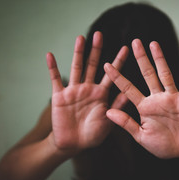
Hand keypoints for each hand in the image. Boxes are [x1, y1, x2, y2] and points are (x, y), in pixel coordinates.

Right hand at [46, 32, 128, 153]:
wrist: (73, 144)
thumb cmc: (93, 135)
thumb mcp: (108, 122)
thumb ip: (117, 107)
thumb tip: (128, 93)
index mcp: (101, 94)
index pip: (112, 74)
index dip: (118, 61)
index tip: (126, 48)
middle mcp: (88, 88)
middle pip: (93, 65)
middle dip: (96, 50)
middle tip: (99, 34)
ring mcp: (74, 91)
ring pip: (76, 68)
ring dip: (78, 53)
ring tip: (80, 38)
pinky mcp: (59, 96)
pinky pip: (55, 79)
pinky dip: (52, 68)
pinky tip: (50, 55)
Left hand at [104, 39, 178, 158]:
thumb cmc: (163, 146)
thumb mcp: (141, 136)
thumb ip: (126, 123)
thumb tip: (107, 112)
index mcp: (145, 107)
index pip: (128, 89)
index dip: (118, 77)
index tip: (106, 65)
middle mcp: (158, 98)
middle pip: (147, 74)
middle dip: (141, 58)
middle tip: (134, 42)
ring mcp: (173, 97)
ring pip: (166, 74)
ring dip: (160, 59)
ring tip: (153, 43)